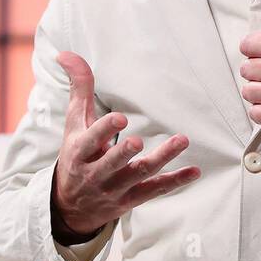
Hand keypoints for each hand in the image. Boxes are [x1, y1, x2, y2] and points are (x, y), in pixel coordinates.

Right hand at [51, 51, 199, 237]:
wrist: (70, 207)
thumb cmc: (76, 155)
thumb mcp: (74, 124)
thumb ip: (78, 89)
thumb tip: (66, 53)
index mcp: (79, 152)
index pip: (89, 141)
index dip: (103, 130)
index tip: (119, 118)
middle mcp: (96, 173)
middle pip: (112, 163)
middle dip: (124, 153)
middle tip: (137, 141)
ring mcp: (115, 189)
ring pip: (139, 175)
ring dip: (161, 159)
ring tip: (181, 140)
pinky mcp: (131, 199)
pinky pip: (155, 191)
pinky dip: (175, 181)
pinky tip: (195, 171)